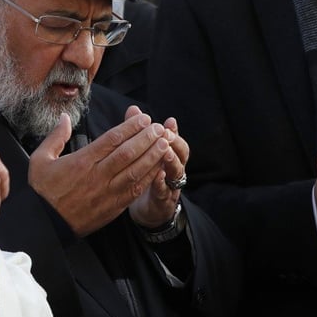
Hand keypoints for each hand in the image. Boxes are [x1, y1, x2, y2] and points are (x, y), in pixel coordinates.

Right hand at [29, 111, 168, 236]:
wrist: (46, 225)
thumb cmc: (42, 192)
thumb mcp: (40, 160)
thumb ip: (55, 137)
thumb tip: (64, 118)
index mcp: (81, 162)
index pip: (112, 139)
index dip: (130, 127)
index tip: (143, 118)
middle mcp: (97, 176)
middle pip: (128, 153)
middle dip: (146, 138)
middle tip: (159, 128)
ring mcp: (107, 193)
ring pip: (135, 171)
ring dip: (152, 156)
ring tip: (165, 143)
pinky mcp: (113, 208)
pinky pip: (135, 190)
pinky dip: (148, 178)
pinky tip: (158, 168)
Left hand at [127, 106, 188, 228]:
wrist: (149, 207)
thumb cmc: (147, 174)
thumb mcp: (144, 153)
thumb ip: (140, 132)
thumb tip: (134, 109)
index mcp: (170, 155)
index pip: (176, 140)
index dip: (174, 131)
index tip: (168, 122)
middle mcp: (175, 169)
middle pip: (182, 154)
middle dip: (174, 143)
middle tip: (166, 135)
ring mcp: (172, 185)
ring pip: (177, 172)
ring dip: (171, 161)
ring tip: (165, 152)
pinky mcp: (164, 201)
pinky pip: (165, 192)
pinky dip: (162, 184)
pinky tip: (158, 176)